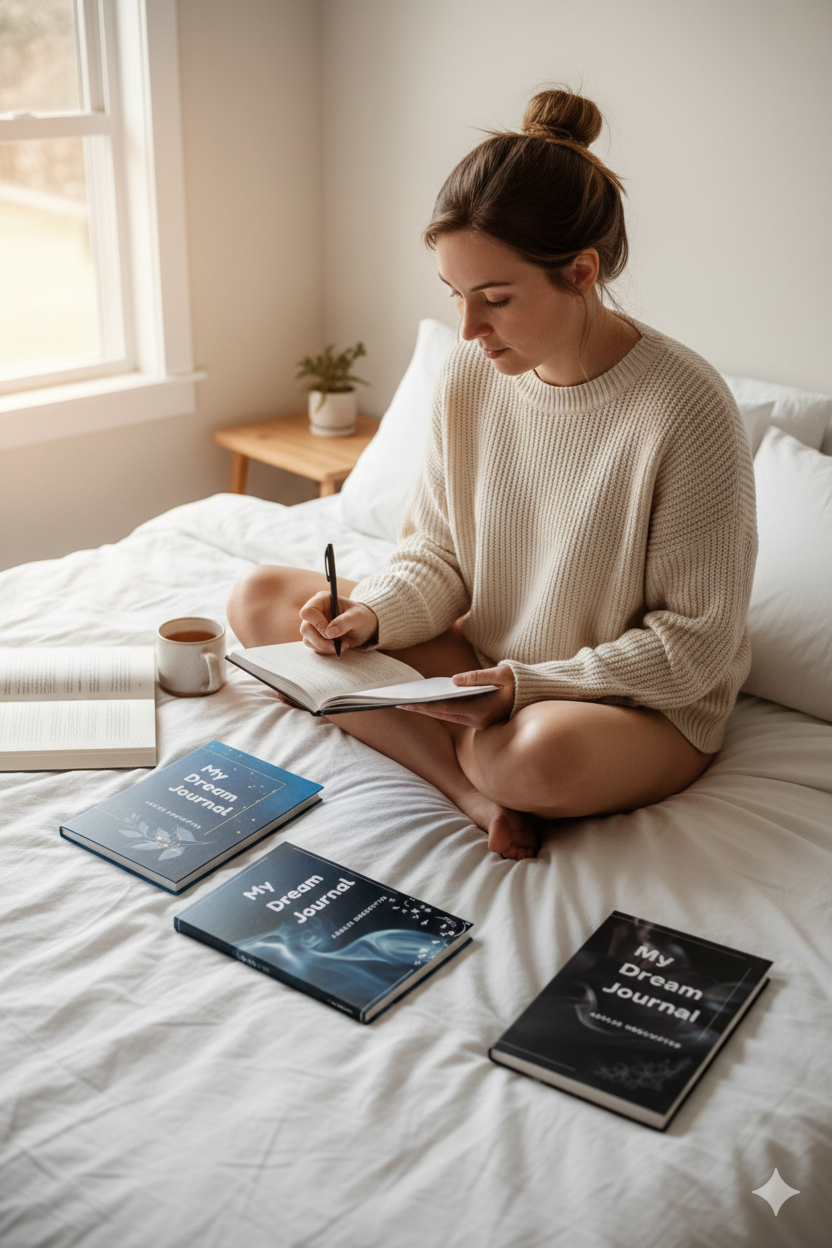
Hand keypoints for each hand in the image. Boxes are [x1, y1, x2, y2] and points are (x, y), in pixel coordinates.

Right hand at [298, 591, 377, 655]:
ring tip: (343, 645)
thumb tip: (329, 633)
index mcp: (322, 600)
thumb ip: (345, 622)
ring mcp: (313, 625)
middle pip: (305, 628)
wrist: (363, 628)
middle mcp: (314, 611)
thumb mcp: (358, 617)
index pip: (308, 611)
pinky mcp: (315, 637)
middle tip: (337, 644)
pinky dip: (326, 650)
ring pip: (308, 640)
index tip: (330, 633)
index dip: (317, 624)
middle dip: (321, 641)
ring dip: (325, 647)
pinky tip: (339, 647)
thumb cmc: (361, 617)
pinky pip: (313, 647)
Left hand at [399, 664, 515, 728]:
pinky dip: (441, 709)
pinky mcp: (480, 721)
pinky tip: (429, 701)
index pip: (446, 708)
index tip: (407, 702)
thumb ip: (478, 677)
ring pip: (448, 717)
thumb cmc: (522, 682)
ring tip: (409, 702)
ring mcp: (479, 723)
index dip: (424, 705)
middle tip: (399, 703)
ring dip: (429, 710)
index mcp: (482, 710)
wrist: (539, 696)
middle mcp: (478, 721)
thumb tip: (454, 680)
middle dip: (420, 709)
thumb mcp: (503, 673)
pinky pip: (456, 715)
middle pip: (442, 715)